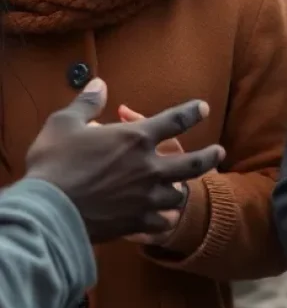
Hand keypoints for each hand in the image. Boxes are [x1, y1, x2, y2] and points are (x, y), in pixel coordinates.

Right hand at [25, 79, 224, 243]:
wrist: (46, 214)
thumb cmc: (54, 164)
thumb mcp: (64, 124)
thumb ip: (86, 103)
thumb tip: (99, 83)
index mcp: (136, 138)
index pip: (175, 120)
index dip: (191, 112)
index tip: (203, 108)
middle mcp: (149, 167)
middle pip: (193, 163)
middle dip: (209, 156)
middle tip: (219, 152)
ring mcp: (145, 197)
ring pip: (177, 195)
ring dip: (180, 190)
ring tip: (184, 188)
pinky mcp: (135, 223)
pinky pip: (160, 223)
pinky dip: (164, 220)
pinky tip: (165, 219)